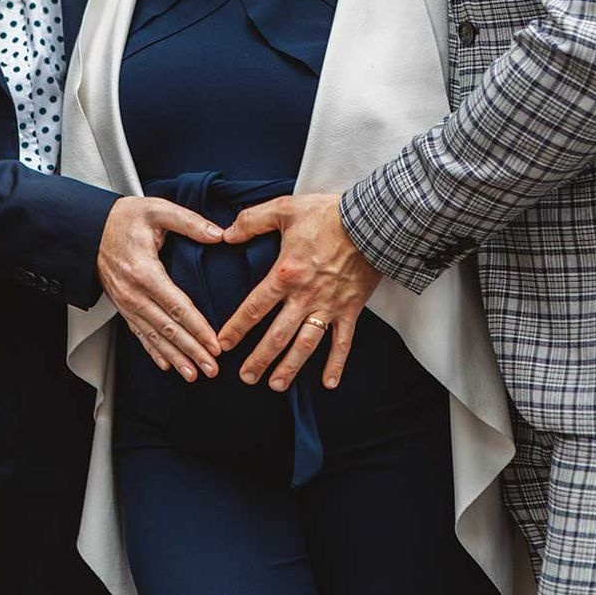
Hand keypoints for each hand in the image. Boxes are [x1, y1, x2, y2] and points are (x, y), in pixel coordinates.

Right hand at [98, 196, 223, 382]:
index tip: (214, 344)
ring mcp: (126, 303)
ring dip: (175, 357)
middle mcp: (133, 293)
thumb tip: (219, 234)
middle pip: (167, 328)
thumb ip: (189, 222)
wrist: (89, 228)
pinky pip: (139, 333)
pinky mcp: (123, 306)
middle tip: (212, 368)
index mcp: (145, 271)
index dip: (197, 327)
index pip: (177, 306)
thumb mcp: (157, 210)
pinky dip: (154, 351)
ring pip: (154, 336)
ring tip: (194, 374)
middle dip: (191, 350)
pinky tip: (167, 364)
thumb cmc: (125, 218)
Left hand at [218, 194, 381, 391]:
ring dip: (290, 367)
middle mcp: (305, 296)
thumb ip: (252, 221)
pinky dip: (336, 364)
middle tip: (246, 378)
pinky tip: (328, 384)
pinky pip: (343, 342)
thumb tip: (225, 234)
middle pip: (277, 335)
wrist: (372, 221)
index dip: (237, 328)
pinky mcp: (351, 309)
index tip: (223, 345)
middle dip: (259, 359)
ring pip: (306, 345)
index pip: (254, 307)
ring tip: (275, 385)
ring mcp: (329, 306)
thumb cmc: (328, 214)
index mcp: (286, 274)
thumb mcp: (284, 209)